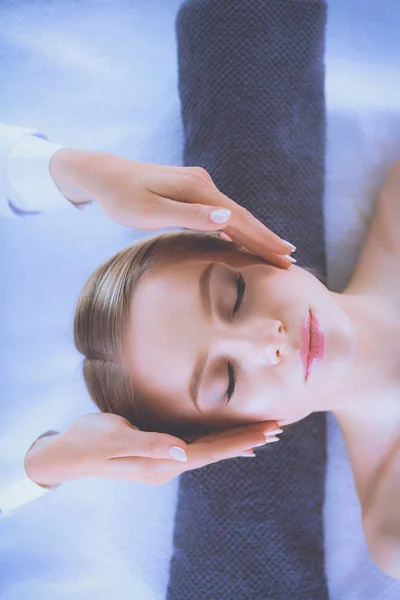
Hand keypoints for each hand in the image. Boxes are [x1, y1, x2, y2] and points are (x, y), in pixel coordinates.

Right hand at [24, 413, 281, 486]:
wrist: (67, 453)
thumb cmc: (88, 442)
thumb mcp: (114, 439)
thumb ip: (149, 444)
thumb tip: (183, 451)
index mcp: (162, 464)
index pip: (211, 452)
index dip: (240, 440)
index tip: (269, 430)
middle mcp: (168, 464)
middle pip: (217, 451)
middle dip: (248, 439)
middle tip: (279, 428)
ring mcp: (165, 459)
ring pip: (210, 448)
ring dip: (237, 440)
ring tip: (264, 433)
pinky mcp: (159, 449)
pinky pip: (197, 444)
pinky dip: (218, 440)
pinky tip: (229, 441)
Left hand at [50, 149, 295, 267]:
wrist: (102, 174)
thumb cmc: (121, 197)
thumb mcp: (150, 211)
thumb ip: (189, 216)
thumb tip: (227, 217)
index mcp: (197, 190)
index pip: (239, 220)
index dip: (263, 240)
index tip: (285, 258)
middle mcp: (203, 184)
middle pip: (243, 215)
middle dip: (267, 238)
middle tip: (290, 259)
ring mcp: (198, 185)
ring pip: (235, 213)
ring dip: (256, 233)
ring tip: (276, 250)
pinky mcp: (191, 190)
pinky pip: (222, 212)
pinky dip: (237, 226)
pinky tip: (244, 236)